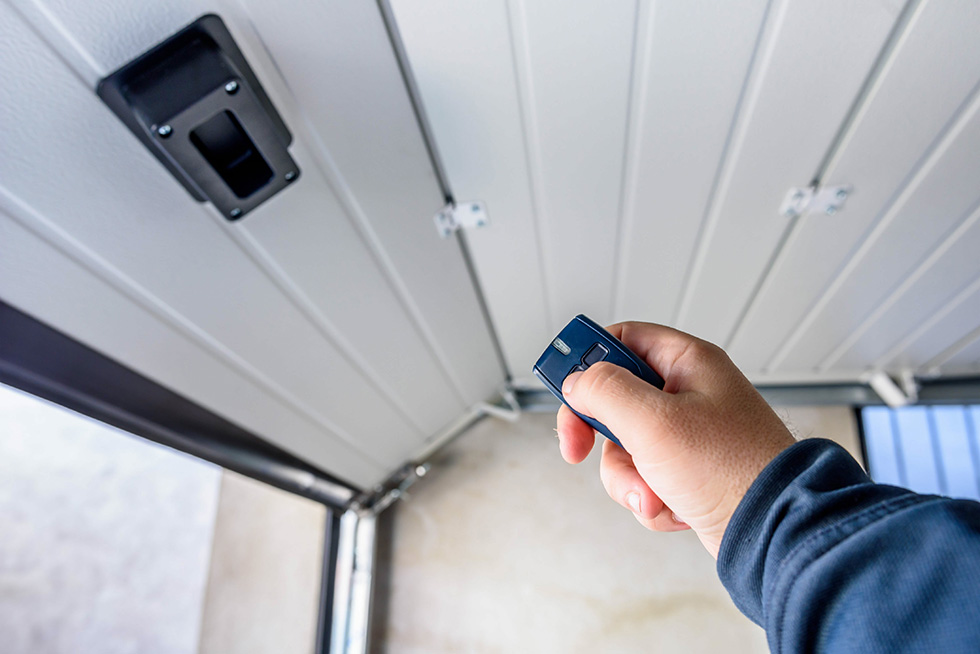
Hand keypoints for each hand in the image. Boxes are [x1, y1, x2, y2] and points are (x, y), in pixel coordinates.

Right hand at [556, 322, 794, 557]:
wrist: (773, 531)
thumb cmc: (732, 469)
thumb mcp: (654, 421)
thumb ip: (604, 391)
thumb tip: (576, 381)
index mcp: (688, 363)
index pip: (623, 339)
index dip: (587, 359)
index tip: (562, 385)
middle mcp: (689, 394)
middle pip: (614, 399)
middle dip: (601, 435)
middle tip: (579, 447)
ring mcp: (688, 436)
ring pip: (624, 447)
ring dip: (628, 477)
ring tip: (654, 492)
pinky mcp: (687, 473)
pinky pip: (643, 478)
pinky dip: (649, 497)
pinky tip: (673, 507)